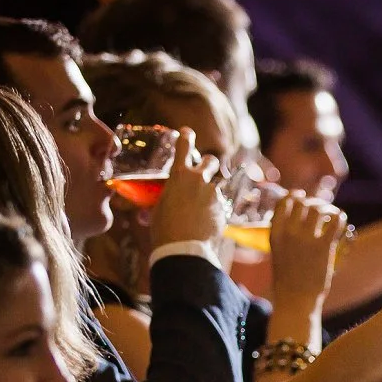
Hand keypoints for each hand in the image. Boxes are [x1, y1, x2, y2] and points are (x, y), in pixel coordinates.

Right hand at [149, 127, 223, 247]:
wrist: (184, 249)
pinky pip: (219, 205)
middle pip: (211, 161)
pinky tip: (204, 223)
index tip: (187, 132)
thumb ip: (165, 198)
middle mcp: (199, 180)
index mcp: (179, 175)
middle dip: (208, 164)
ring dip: (209, 193)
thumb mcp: (158, 209)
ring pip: (215, 186)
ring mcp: (213, 194)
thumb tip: (159, 204)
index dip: (186, 137)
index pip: (184, 147)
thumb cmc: (164, 230)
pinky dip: (213, 211)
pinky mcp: (223, 209)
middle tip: (203, 172)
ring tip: (199, 208)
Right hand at [269, 193, 347, 306]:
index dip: (293, 196)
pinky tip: (340, 219)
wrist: (295, 300)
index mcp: (275, 234)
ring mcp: (306, 239)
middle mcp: (289, 233)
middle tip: (319, 208)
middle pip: (302, 202)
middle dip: (312, 202)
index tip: (300, 195)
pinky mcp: (324, 247)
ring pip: (318, 209)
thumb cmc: (287, 281)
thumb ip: (284, 237)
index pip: (283, 203)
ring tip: (331, 214)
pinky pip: (335, 222)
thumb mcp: (278, 253)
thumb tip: (296, 223)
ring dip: (327, 208)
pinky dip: (339, 217)